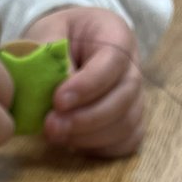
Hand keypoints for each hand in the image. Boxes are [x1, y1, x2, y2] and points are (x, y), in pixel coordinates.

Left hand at [25, 7, 143, 156]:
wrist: (65, 49)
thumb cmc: (57, 38)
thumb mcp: (46, 32)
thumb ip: (50, 54)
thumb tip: (60, 90)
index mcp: (115, 36)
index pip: (113, 61)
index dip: (88, 85)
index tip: (58, 101)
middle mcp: (131, 67)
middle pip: (124, 97)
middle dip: (87, 118)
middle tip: (51, 126)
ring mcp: (134, 97)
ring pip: (126, 124)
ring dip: (90, 137)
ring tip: (56, 135)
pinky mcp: (129, 122)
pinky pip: (126, 142)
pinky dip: (100, 149)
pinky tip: (73, 144)